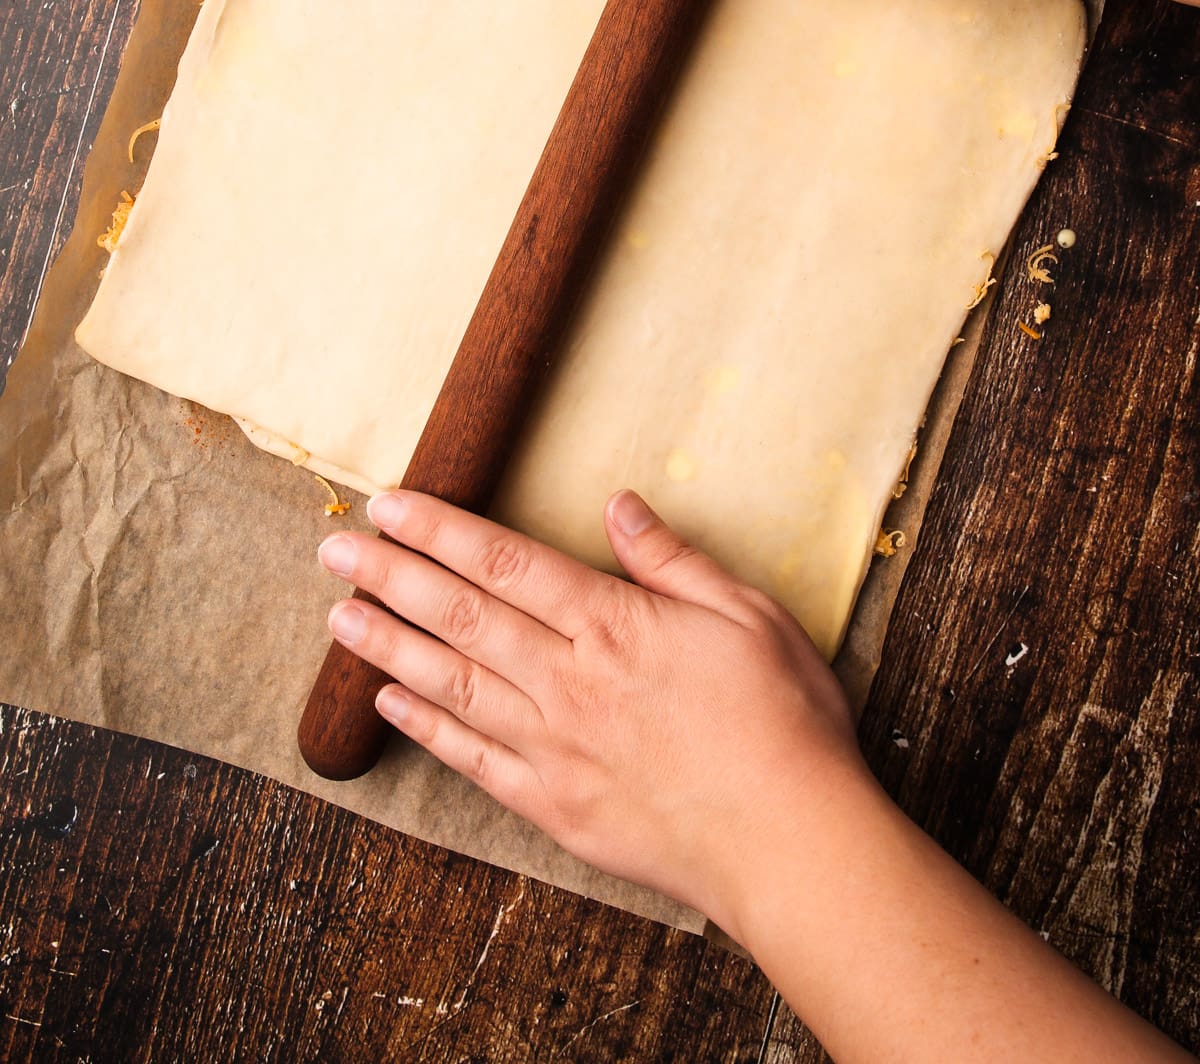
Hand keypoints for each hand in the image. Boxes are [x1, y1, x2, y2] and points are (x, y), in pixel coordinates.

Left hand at [316, 487, 869, 937]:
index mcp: (613, 625)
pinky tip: (389, 702)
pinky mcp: (554, 805)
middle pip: (460, 615)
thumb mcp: (746, 614)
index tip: (390, 506)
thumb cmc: (782, 722)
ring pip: (452, 683)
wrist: (792, 845)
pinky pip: (472, 759)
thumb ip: (672, 561)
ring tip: (338, 616)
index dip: (439, 530)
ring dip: (389, 646)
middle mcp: (568, 680)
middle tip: (333, 551)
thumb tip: (619, 505)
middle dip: (391, 577)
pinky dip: (426, 728)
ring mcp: (555, 747)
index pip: (503, 562)